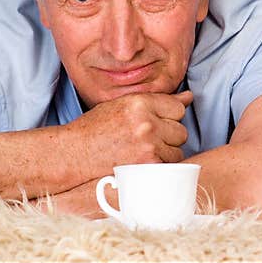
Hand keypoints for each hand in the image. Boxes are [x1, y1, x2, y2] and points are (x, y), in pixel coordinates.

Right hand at [64, 91, 191, 177]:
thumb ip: (158, 101)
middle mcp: (146, 122)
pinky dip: (161, 165)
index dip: (169, 116)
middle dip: (169, 135)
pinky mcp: (147, 166)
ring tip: (143, 151)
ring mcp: (148, 145)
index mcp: (140, 103)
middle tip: (147, 139)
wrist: (72, 154)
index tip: (156, 122)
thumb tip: (188, 96)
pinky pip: (170, 164)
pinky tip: (144, 162)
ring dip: (166, 151)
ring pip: (178, 148)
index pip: (178, 107)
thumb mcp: (124, 105)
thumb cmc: (96, 128)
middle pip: (181, 129)